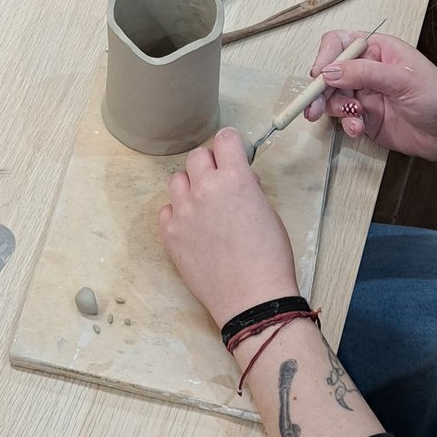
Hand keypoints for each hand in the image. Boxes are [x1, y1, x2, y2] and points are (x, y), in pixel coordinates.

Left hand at [159, 129, 300, 327]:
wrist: (252, 297)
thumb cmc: (269, 258)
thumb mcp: (268, 212)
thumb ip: (248, 189)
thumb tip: (238, 180)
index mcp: (235, 179)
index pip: (225, 139)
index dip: (230, 145)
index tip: (231, 153)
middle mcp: (205, 189)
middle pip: (197, 156)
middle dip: (209, 165)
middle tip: (219, 182)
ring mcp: (184, 212)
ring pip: (177, 180)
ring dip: (190, 187)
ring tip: (203, 206)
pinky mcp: (170, 234)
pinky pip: (166, 210)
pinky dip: (177, 214)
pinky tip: (191, 227)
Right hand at [305, 29, 436, 161]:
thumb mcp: (403, 80)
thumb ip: (364, 73)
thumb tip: (329, 71)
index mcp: (379, 49)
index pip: (340, 43)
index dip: (326, 57)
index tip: (319, 76)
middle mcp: (369, 70)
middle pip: (330, 73)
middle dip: (320, 91)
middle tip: (313, 108)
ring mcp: (367, 94)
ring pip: (334, 98)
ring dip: (335, 110)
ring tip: (351, 119)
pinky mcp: (367, 118)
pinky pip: (345, 119)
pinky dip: (346, 125)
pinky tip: (358, 130)